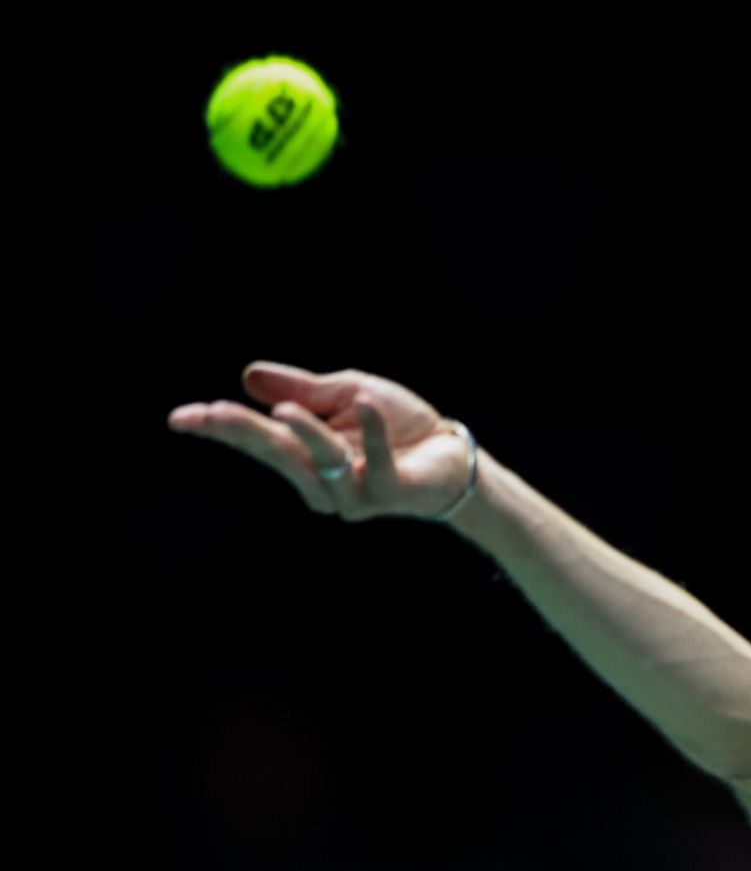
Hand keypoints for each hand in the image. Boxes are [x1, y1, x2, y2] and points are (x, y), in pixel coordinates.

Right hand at [168, 361, 473, 521]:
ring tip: (287, 409)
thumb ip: (302, 388)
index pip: (257, 439)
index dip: (221, 429)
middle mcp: (321, 480)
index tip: (182, 419)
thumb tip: (249, 376)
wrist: (448, 449)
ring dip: (306, 435)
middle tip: (210, 414)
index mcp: (304, 453)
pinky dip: (373, 434)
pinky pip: (375, 466)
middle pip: (278, 454)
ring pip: (321, 462)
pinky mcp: (388, 494)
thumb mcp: (344, 392)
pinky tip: (364, 404)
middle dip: (244, 433)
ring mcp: (353, 492)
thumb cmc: (394, 422)